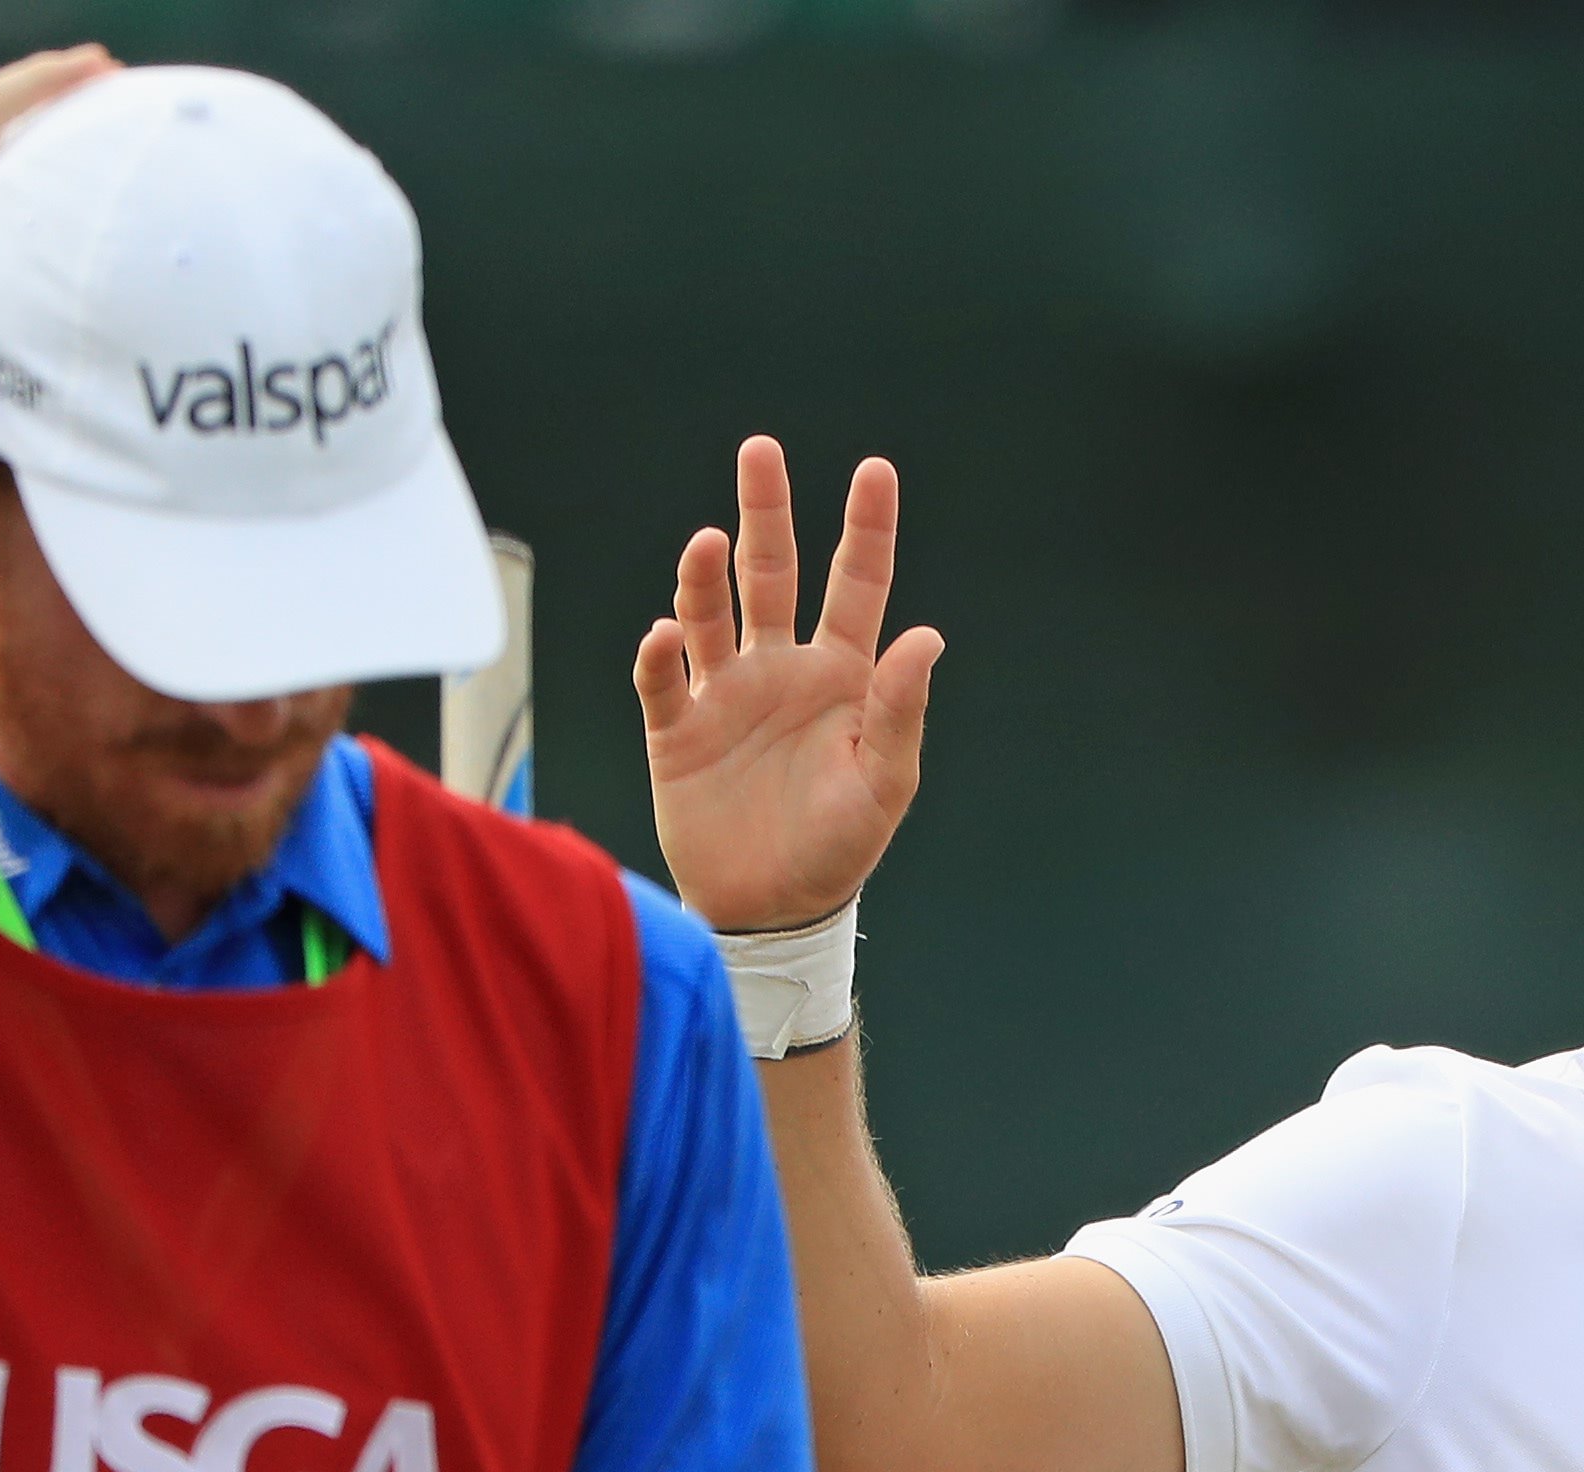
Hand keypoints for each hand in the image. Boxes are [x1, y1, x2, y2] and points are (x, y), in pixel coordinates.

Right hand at [636, 438, 944, 929]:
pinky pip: (662, 680)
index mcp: (841, 676)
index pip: (855, 584)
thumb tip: (925, 636)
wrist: (772, 909)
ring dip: (703, 576)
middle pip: (771, 573)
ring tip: (708, 543)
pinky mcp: (676, 730)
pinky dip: (658, 655)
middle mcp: (780, 670)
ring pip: (709, 613)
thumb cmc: (839, 846)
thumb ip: (898, 711)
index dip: (866, 528)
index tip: (875, 470)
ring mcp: (725, 695)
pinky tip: (663, 634)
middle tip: (760, 450)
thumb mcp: (883, 782)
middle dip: (766, 512)